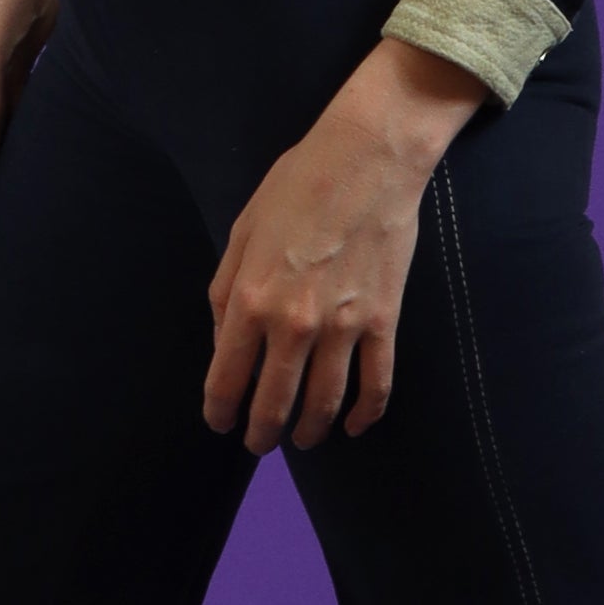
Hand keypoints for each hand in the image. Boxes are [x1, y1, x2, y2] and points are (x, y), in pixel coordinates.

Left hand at [204, 40, 485, 453]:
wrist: (367, 161)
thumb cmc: (296, 187)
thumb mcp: (241, 232)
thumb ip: (225, 292)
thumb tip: (223, 342)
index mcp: (250, 300)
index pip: (227, 378)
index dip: (220, 411)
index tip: (220, 423)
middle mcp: (294, 324)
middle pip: (274, 402)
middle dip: (262, 432)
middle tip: (258, 443)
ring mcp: (343, 327)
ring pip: (324, 402)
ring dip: (310, 430)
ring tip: (302, 440)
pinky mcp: (383, 321)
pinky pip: (376, 384)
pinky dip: (365, 414)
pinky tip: (353, 427)